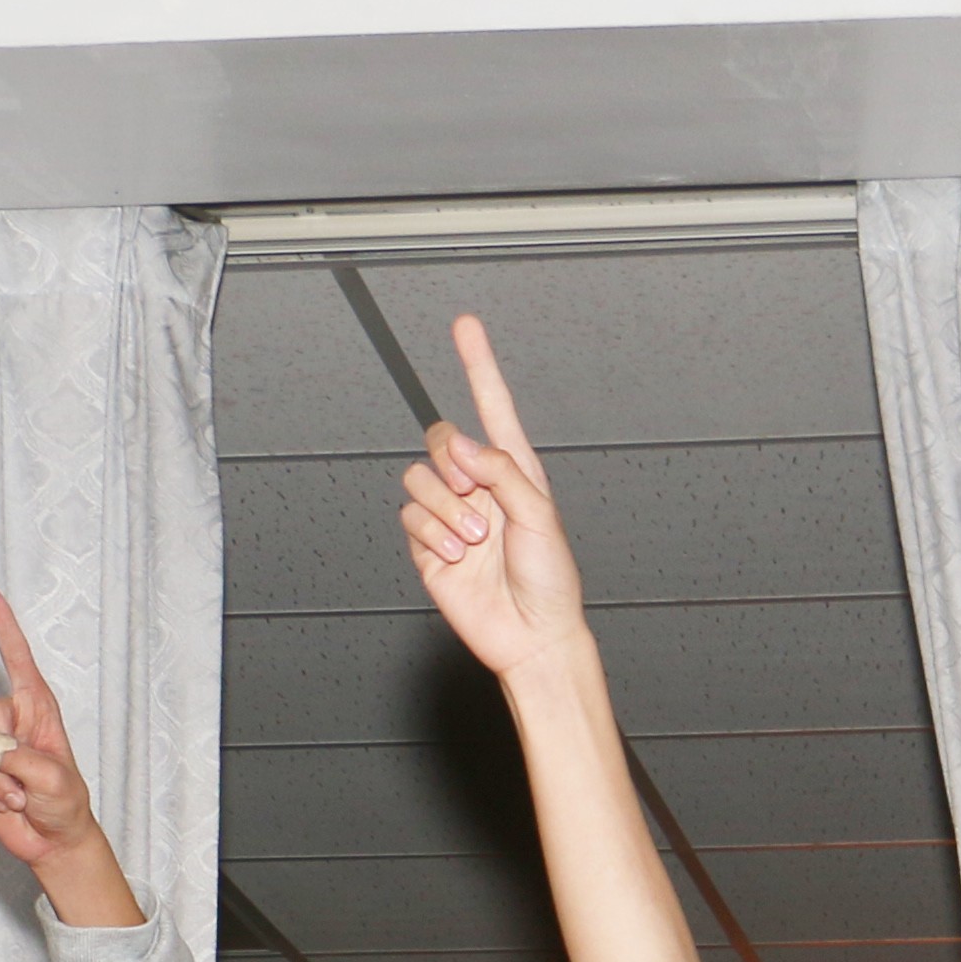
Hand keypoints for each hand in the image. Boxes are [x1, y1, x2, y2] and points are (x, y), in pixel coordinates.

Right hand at [0, 591, 142, 926]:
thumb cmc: (64, 802)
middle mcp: (10, 719)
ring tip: (21, 796)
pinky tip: (5, 802)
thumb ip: (22, 759)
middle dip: (5, 751)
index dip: (4, 626)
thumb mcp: (56, 779)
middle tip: (28, 779)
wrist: (52, 839)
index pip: (18, 659)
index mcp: (37, 707)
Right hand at [396, 318, 592, 679]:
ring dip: (444, 508)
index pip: (491, 406)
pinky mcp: (428, 546)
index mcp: (513, 470)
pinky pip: (409, 518)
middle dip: (451, 461)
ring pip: (419, 479)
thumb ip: (501, 472)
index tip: (465, 326)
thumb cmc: (551, 579)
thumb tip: (461, 445)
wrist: (531, 635)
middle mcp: (478, 486)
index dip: (477, 366)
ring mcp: (450, 515)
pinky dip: (430, 534)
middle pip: (440, 438)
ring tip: (474, 539)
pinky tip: (455, 555)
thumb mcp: (539, 516)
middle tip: (475, 495)